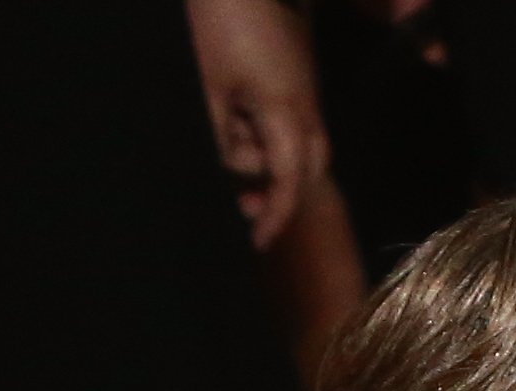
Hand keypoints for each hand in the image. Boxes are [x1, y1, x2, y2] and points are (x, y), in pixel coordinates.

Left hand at [187, 0, 329, 252]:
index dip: (276, 217)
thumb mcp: (208, 90)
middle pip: (307, 169)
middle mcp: (307, 106)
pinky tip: (234, 112)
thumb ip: (222, 141)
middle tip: (244, 205)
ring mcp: (305, 87)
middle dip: (277, 190)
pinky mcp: (297, 72)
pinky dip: (263, 129)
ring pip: (297, 143)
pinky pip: (288, 117)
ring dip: (263, 153)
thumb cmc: (219, 23)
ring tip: (225, 133)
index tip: (259, 241)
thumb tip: (231, 175)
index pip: (291, 184)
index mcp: (287, 113)